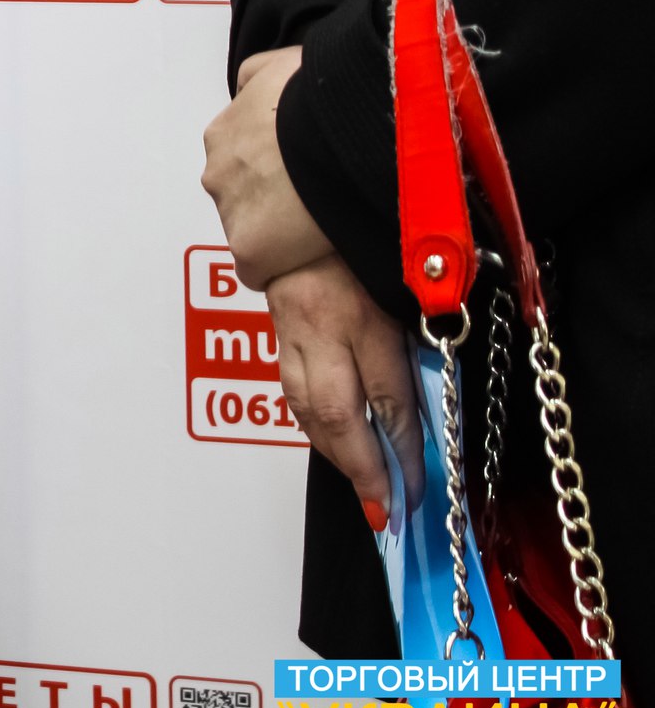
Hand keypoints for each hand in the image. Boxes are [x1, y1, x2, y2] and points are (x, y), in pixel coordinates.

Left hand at [202, 46, 334, 290]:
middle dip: (276, 202)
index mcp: (224, 134)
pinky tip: (314, 254)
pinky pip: (261, 269)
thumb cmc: (324, 91)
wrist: (345, 121)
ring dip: (281, 232)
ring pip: (254, 233)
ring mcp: (230, 211)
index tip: (302, 177)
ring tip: (324, 222)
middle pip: (246, 200)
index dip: (276, 175)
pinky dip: (284, 266)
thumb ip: (260, 77)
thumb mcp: (284, 65)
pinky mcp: (249, 249)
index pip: (244, 165)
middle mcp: (218, 172)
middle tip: (318, 199)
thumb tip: (252, 87)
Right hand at [269, 255, 422, 525]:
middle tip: (383, 508)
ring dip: (335, 453)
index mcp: (364, 314)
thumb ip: (418, 341)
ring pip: (305, 407)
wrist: (307, 199)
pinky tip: (332, 442)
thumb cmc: (369, 239)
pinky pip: (290, 389)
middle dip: (362, 468)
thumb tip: (430, 406)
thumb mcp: (407, 288)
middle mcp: (321, 326)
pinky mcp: (276, 331)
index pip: (388, 397)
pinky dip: (313, 424)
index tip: (417, 487)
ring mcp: (292, 330)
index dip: (403, 450)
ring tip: (362, 485)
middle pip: (336, 413)